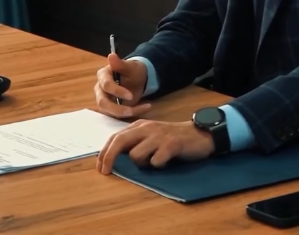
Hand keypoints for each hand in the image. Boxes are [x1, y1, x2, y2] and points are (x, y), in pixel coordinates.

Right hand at [94, 53, 150, 118]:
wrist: (138, 77)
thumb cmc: (132, 70)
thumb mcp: (130, 66)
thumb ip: (120, 64)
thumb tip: (111, 55)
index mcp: (103, 75)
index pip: (106, 85)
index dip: (117, 91)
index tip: (130, 95)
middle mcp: (100, 89)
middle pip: (103, 102)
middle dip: (117, 108)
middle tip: (131, 111)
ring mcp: (104, 99)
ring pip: (109, 111)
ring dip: (126, 112)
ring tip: (144, 107)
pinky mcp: (111, 108)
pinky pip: (119, 114)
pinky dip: (133, 112)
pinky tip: (145, 107)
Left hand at [96, 119, 214, 173]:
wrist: (198, 134)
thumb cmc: (172, 138)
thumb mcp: (150, 136)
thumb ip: (135, 142)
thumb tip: (116, 156)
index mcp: (140, 125)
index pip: (116, 136)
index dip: (104, 152)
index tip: (100, 167)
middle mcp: (147, 127)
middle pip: (120, 141)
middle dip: (109, 158)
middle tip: (105, 173)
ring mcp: (159, 135)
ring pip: (136, 155)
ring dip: (142, 164)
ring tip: (155, 160)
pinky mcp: (171, 144)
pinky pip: (155, 162)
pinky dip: (158, 165)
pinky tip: (167, 160)